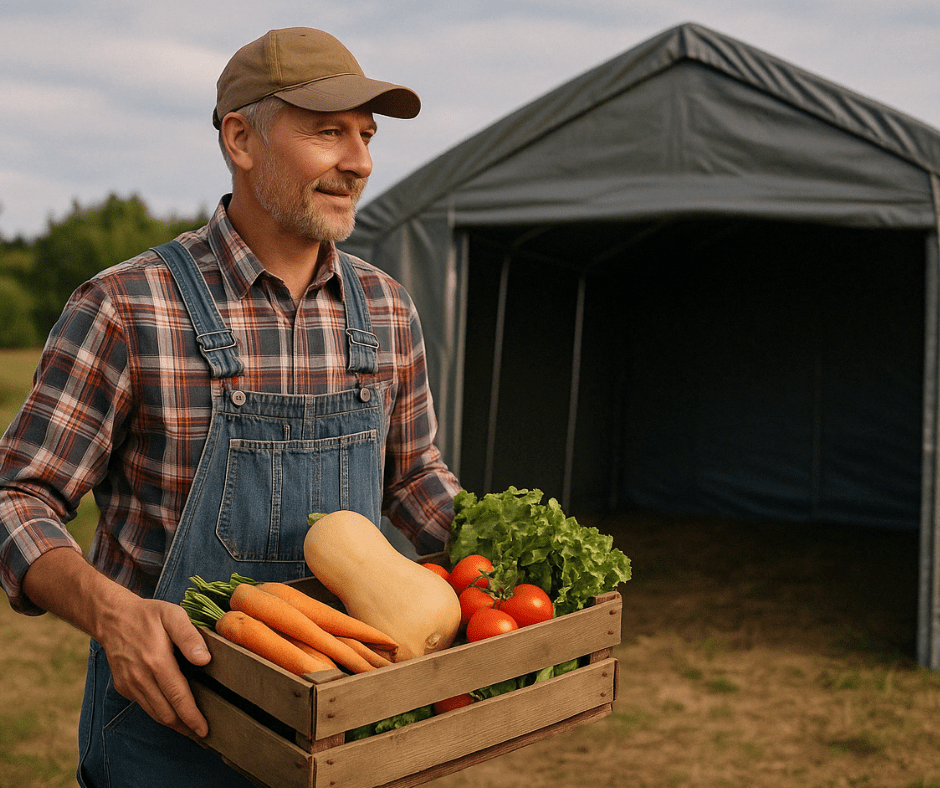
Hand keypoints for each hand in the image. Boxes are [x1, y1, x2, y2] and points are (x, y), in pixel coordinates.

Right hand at [22, 548, 211, 737]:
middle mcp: (140, 678)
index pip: (178, 696)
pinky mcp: (124, 687)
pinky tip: (174, 714)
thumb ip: (190, 638)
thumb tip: (204, 660)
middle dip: (186, 727)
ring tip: (192, 731)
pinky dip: (160, 713)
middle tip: (204, 736)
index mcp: (156, 661)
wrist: (113, 618)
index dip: (192, 716)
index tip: (204, 730)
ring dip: (174, 724)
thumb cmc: (149, 615)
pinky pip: (145, 705)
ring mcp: (130, 685)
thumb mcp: (173, 616)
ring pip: (155, 713)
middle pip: (166, 713)